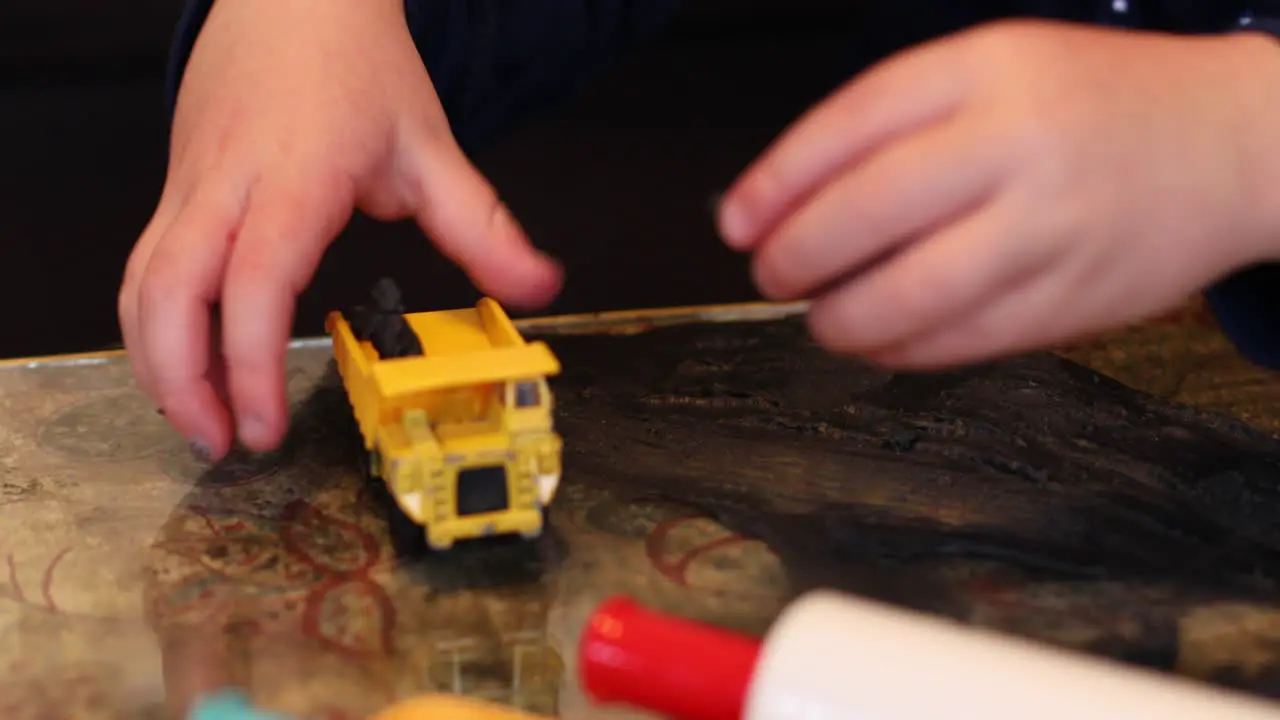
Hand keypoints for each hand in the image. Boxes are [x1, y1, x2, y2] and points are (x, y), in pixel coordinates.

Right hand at [119, 0, 561, 460]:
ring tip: (200, 417)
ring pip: (139, 283)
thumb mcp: (431, 145)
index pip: (252, 282)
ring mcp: (190, 184)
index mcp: (294, 177)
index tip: (266, 423)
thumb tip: (537, 287)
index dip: (250, 363)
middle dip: (181, 383)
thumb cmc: (355, 62)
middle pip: (165, 294)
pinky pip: (146, 264)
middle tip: (222, 442)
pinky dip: (155, 323)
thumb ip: (482, 226)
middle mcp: (227, 184)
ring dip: (157, 362)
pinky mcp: (176, 186)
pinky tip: (191, 357)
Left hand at [718, 20, 1279, 368]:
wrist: (1232, 143)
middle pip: (865, 212)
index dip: (774, 183)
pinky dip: (900, 352)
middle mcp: (1016, 144)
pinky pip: (960, 342)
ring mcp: (1049, 227)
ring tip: (821, 317)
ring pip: (908, 294)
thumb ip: (895, 123)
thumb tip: (778, 202)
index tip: (734, 221)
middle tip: (771, 274)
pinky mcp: (1072, 299)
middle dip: (794, 257)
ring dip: (839, 319)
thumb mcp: (996, 70)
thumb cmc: (1093, 106)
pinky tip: (878, 343)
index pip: (848, 126)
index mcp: (989, 69)